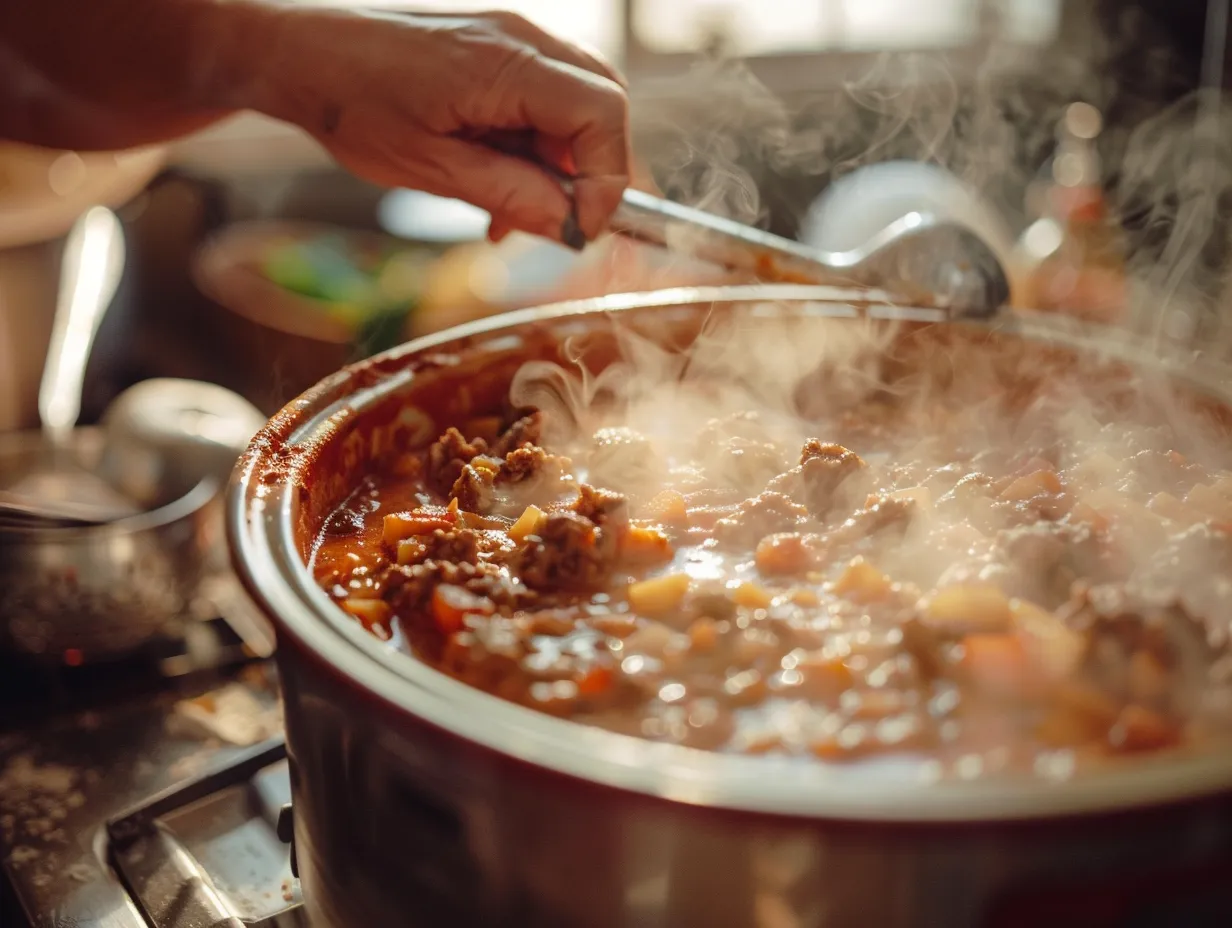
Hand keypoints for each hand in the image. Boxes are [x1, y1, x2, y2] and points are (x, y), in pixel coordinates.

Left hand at [244, 7, 630, 246]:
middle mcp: (521, 38)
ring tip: (513, 209)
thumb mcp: (429, 168)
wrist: (300, 50)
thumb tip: (572, 227)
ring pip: (578, 105)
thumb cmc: (349, 101)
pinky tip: (500, 184)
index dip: (608, 178)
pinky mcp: (498, 50)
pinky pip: (544, 99)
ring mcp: (512, 39)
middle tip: (560, 220)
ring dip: (560, 165)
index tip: (585, 226)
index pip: (603, 113)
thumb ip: (509, 195)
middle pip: (605, 103)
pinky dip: (535, 147)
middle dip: (592, 170)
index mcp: (505, 63)